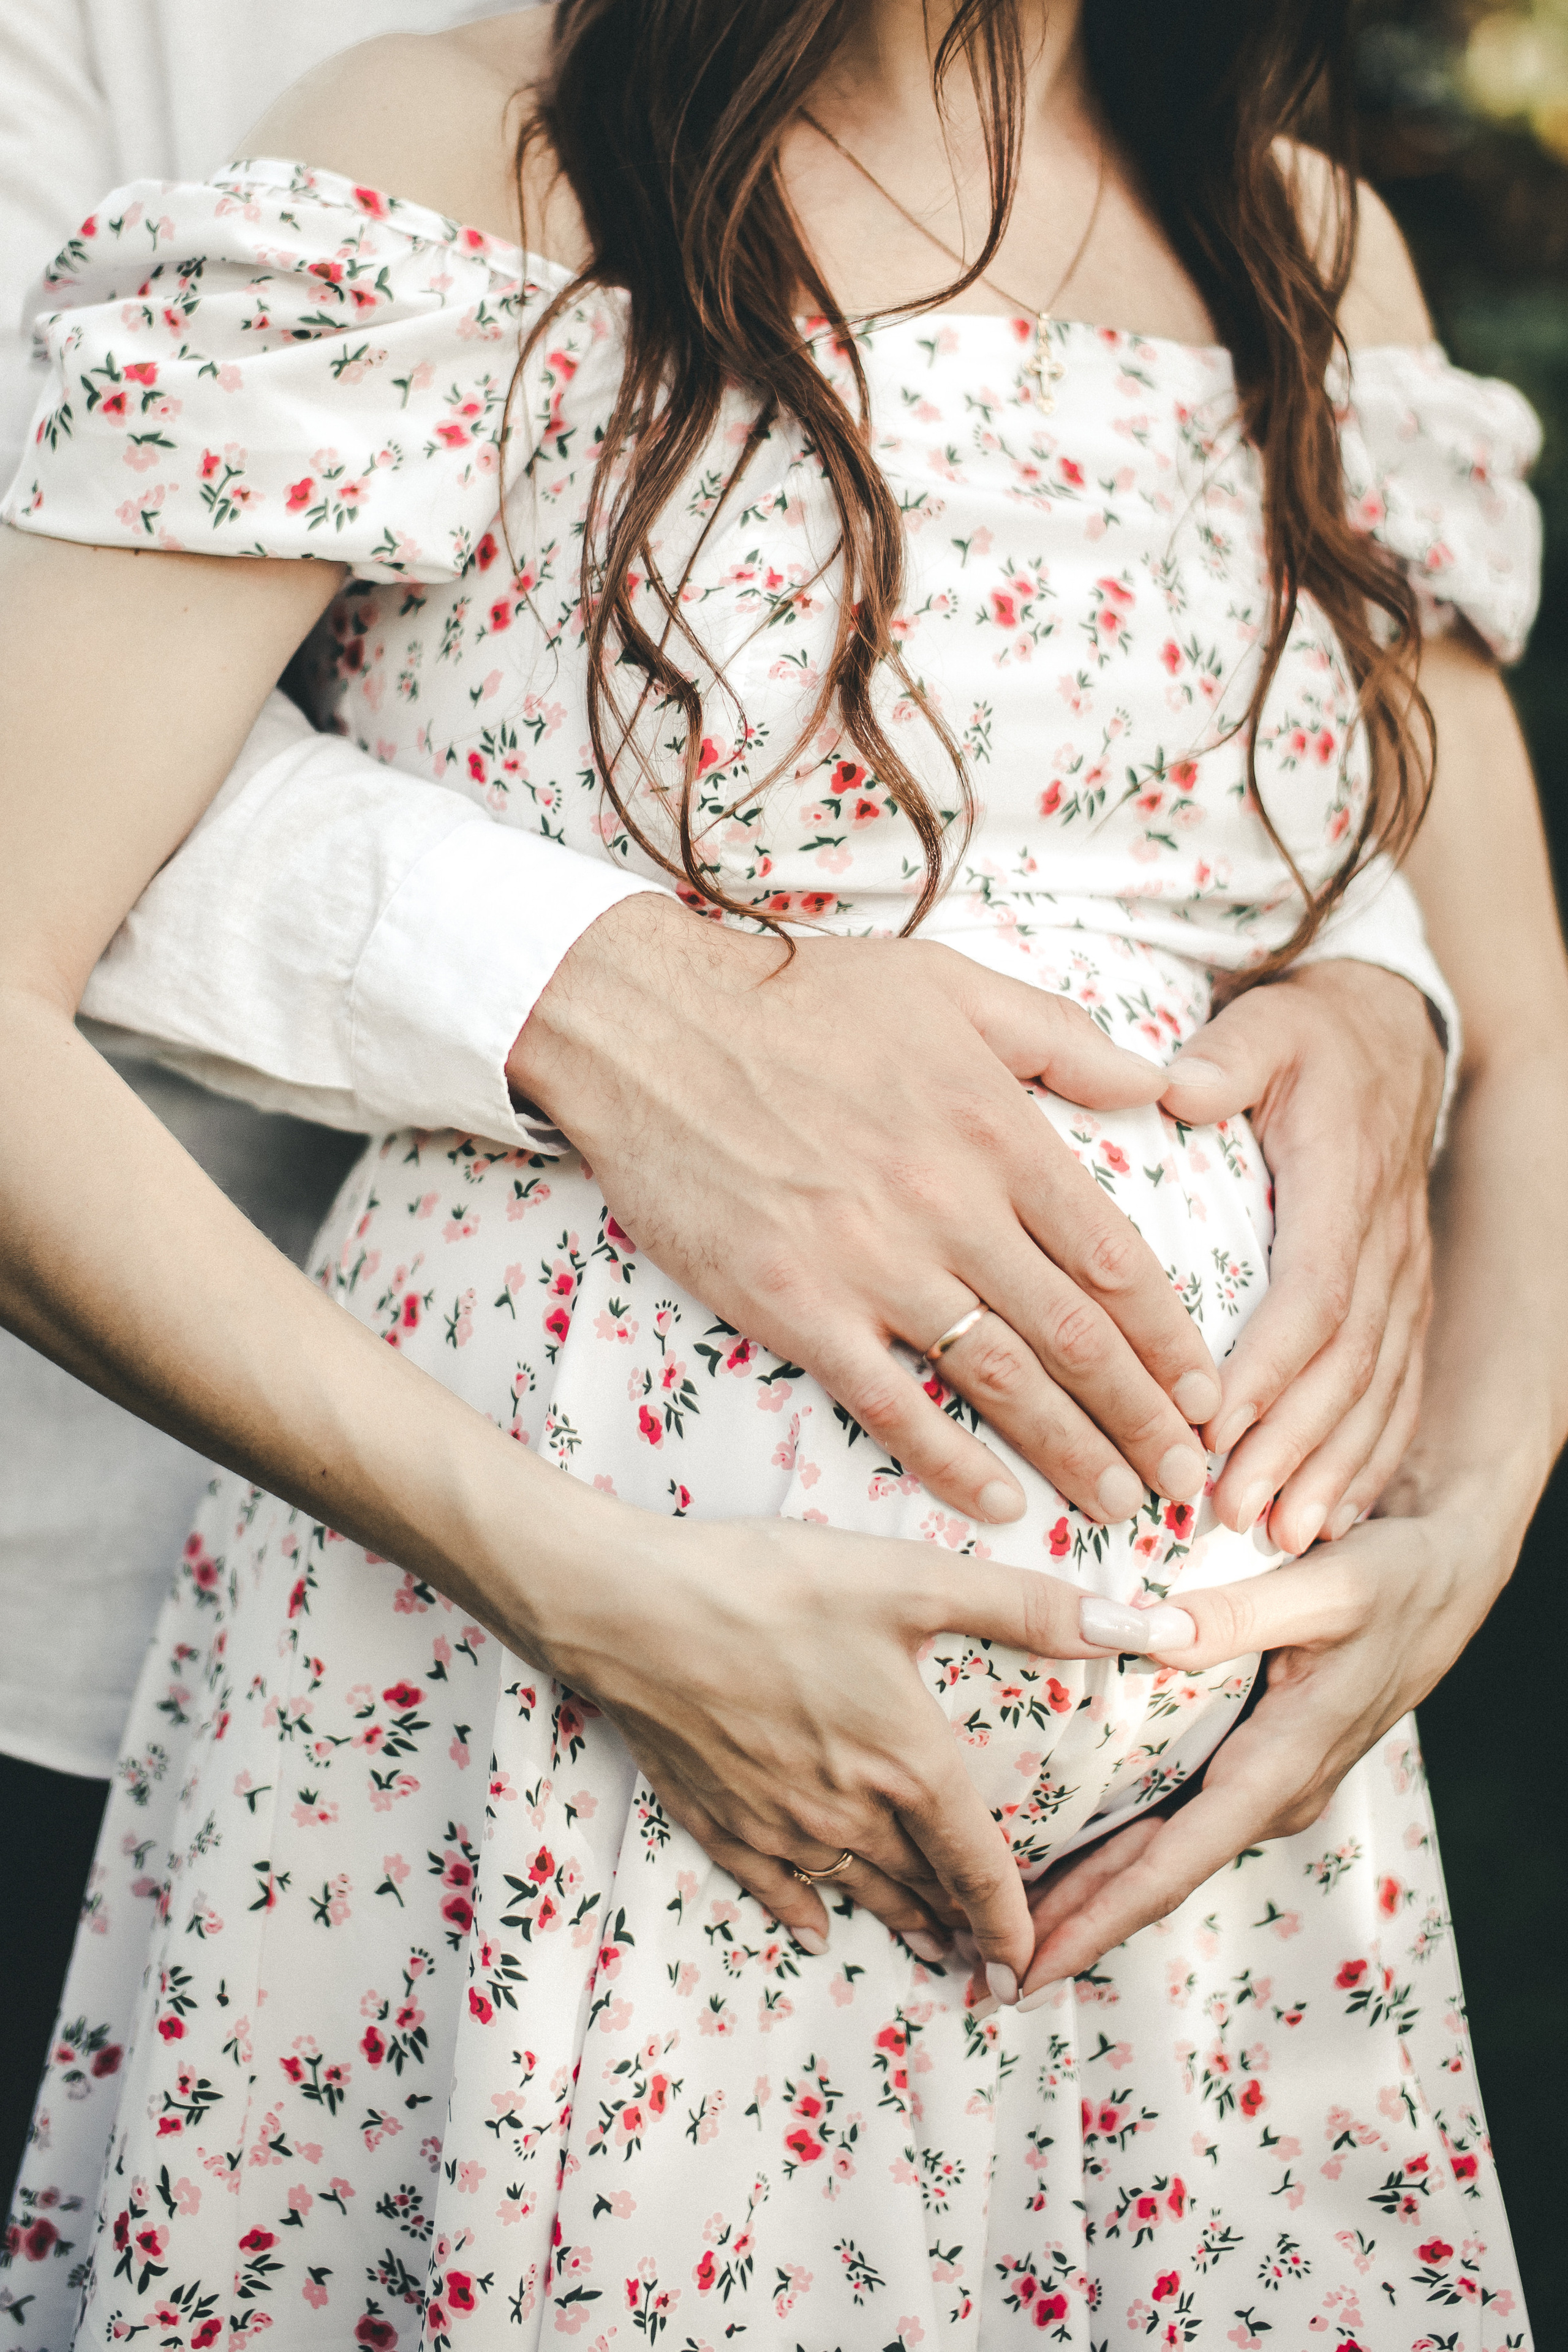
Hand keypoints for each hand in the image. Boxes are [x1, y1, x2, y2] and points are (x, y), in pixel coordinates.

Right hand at [510, 894, 1220, 1527]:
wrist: (650, 1023)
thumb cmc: (800, 996)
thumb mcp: (948, 981)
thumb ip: (1060, 1036)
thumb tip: (1158, 1079)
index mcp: (996, 1130)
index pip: (1116, 1258)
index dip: (1173, 1340)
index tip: (1210, 1394)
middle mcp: (950, 1204)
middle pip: (1077, 1336)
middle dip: (1147, 1419)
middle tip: (1189, 1479)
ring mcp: (871, 1261)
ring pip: (1002, 1380)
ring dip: (1073, 1453)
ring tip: (1123, 1504)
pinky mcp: (795, 1304)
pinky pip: (890, 1402)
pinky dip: (950, 1461)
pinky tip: (996, 1504)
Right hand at [534, 1508, 1136, 1980]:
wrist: (628, 1610)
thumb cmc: (769, 1586)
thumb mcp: (908, 1578)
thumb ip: (1027, 1607)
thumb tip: (1138, 1625)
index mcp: (907, 1764)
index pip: (981, 1868)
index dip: (1014, 1922)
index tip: (1033, 1964)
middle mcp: (849, 1814)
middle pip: (922, 1890)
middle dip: (960, 1925)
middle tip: (989, 1958)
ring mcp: (777, 1825)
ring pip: (855, 1892)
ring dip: (896, 1920)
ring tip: (925, 1942)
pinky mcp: (717, 1819)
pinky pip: (774, 1889)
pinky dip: (805, 1911)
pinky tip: (818, 1926)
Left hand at [1013, 1503, 1507, 1999]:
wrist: (1446, 1580)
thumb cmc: (1392, 1580)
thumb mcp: (1325, 1587)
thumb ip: (1233, 1614)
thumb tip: (1137, 1633)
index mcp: (1280, 1766)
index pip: (1171, 1865)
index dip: (1096, 1920)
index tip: (1032, 1965)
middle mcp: (1270, 1793)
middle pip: (1152, 1877)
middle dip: (1071, 1929)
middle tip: (986, 1972)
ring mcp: (1264, 1784)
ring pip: (1159, 1854)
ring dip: (1086, 1895)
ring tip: (1000, 1927)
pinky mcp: (1256, 1763)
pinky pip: (1174, 1821)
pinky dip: (1115, 1851)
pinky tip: (1060, 1858)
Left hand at [1159, 960, 1443, 1553]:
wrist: (1390, 1033)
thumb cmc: (1309, 1036)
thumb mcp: (1267, 1025)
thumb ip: (1227, 1058)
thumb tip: (1178, 1087)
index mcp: (1343, 1186)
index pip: (1315, 1293)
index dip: (1269, 1365)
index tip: (1214, 1424)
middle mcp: (1382, 1245)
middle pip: (1344, 1364)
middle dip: (1290, 1444)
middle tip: (1232, 1510)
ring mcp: (1402, 1280)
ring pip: (1375, 1391)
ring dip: (1328, 1467)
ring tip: (1278, 1533)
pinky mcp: (1403, 1301)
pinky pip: (1397, 1392)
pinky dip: (1367, 1460)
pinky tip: (1331, 1517)